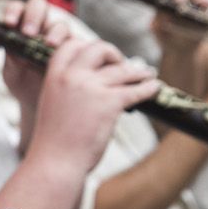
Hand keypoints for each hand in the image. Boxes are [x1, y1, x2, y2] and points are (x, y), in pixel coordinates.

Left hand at [0, 0, 68, 128]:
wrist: (39, 102)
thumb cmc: (23, 83)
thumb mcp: (12, 74)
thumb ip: (11, 59)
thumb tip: (15, 48)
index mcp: (21, 26)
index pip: (18, 8)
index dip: (14, 11)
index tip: (9, 24)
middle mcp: (41, 26)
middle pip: (40, 6)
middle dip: (34, 16)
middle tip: (28, 33)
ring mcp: (61, 37)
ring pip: (61, 24)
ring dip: (55, 32)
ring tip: (49, 45)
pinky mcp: (77, 50)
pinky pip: (78, 43)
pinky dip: (72, 47)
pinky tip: (68, 57)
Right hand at [2, 0, 158, 173]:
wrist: (55, 164)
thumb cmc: (54, 142)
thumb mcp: (53, 105)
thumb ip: (69, 89)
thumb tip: (97, 82)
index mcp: (54, 76)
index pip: (72, 45)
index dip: (88, 47)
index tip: (99, 57)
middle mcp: (71, 76)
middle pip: (99, 48)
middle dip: (114, 54)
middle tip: (122, 64)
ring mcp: (91, 88)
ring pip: (123, 70)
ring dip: (139, 72)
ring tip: (148, 74)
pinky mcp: (109, 103)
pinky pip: (135, 90)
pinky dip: (148, 89)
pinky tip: (154, 89)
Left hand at [148, 0, 207, 53]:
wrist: (179, 52)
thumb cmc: (166, 38)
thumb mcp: (158, 31)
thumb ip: (157, 21)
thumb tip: (159, 16)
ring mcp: (193, 4)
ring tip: (195, 2)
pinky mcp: (205, 11)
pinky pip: (207, 4)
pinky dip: (206, 3)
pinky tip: (204, 5)